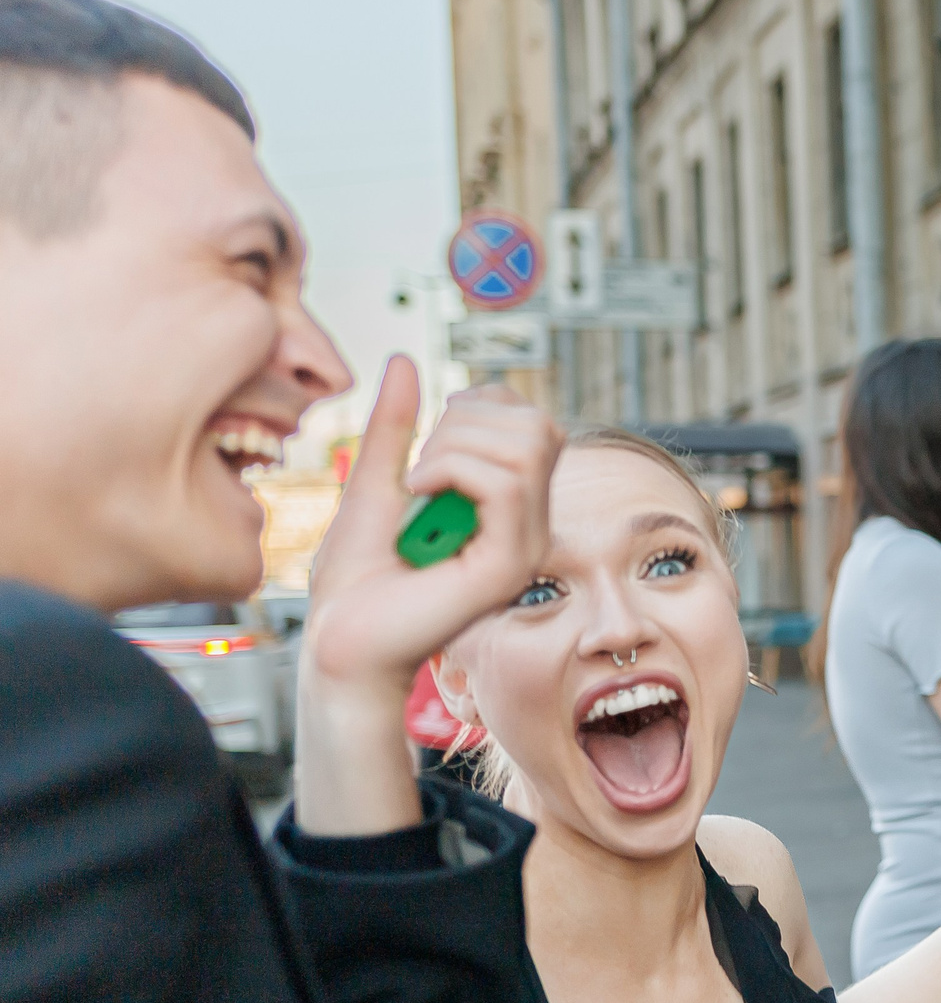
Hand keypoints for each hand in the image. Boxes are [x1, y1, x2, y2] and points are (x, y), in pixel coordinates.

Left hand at [294, 361, 560, 833]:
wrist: (340, 641)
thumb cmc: (356, 582)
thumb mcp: (375, 483)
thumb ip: (394, 426)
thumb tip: (405, 361)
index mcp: (508, 506)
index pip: (531, 421)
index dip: (482, 403)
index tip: (430, 431)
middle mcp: (528, 524)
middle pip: (539, 426)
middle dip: (467, 422)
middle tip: (418, 465)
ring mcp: (524, 546)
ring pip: (526, 447)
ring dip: (454, 447)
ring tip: (417, 484)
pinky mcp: (509, 566)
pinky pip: (505, 483)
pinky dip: (451, 469)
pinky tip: (419, 494)